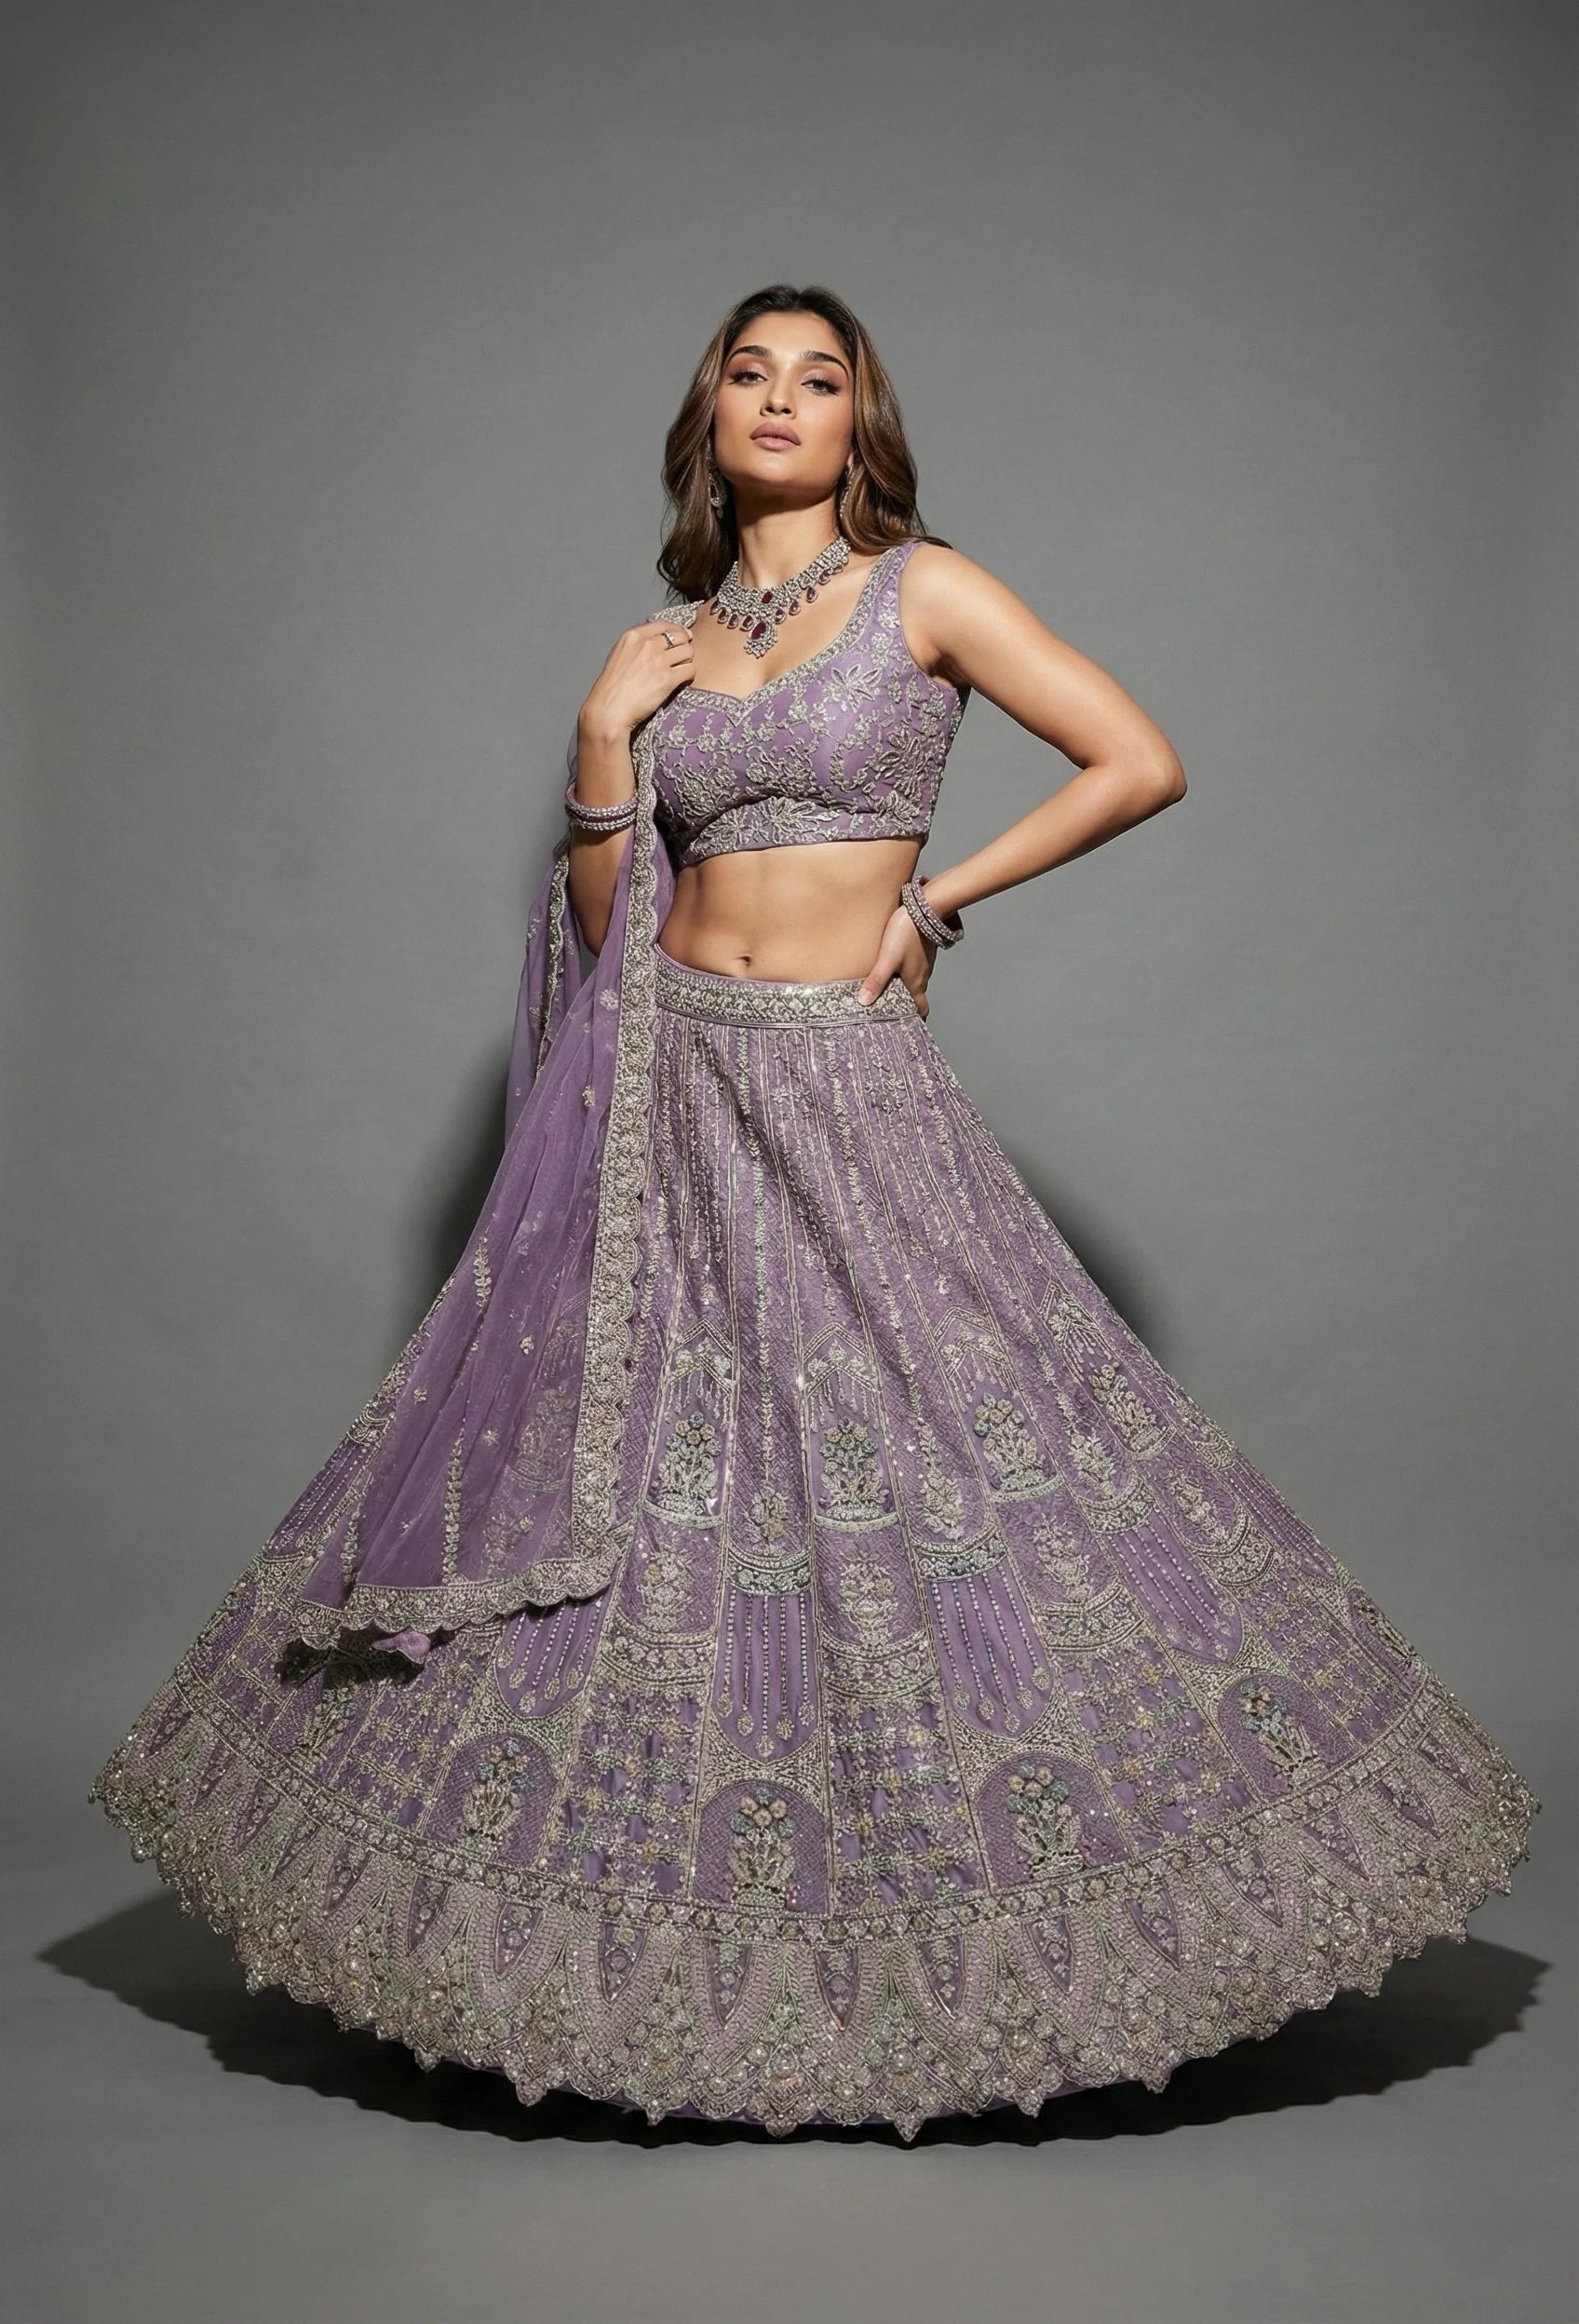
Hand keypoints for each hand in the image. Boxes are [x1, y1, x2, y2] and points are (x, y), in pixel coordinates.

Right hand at [580, 620, 694, 739]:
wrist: (609, 709)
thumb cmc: (612, 687)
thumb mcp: (619, 654)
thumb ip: (637, 644)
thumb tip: (657, 641)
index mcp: (633, 636)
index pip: (664, 625)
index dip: (676, 631)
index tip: (681, 638)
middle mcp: (647, 645)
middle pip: (680, 636)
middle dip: (684, 645)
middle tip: (682, 657)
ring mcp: (658, 661)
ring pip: (688, 651)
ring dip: (687, 661)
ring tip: (680, 670)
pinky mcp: (667, 679)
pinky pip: (690, 670)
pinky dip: (689, 675)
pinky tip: (682, 681)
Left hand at [858, 906, 933, 1016]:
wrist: (926, 907)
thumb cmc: (907, 933)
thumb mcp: (888, 958)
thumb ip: (877, 980)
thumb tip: (864, 1001)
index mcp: (916, 982)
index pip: (921, 1009)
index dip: (915, 1018)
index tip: (906, 1025)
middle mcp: (922, 975)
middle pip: (915, 996)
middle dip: (905, 1005)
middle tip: (889, 1010)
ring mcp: (924, 962)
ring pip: (914, 981)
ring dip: (904, 988)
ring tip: (886, 991)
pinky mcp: (922, 950)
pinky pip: (914, 968)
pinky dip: (905, 973)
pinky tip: (893, 968)